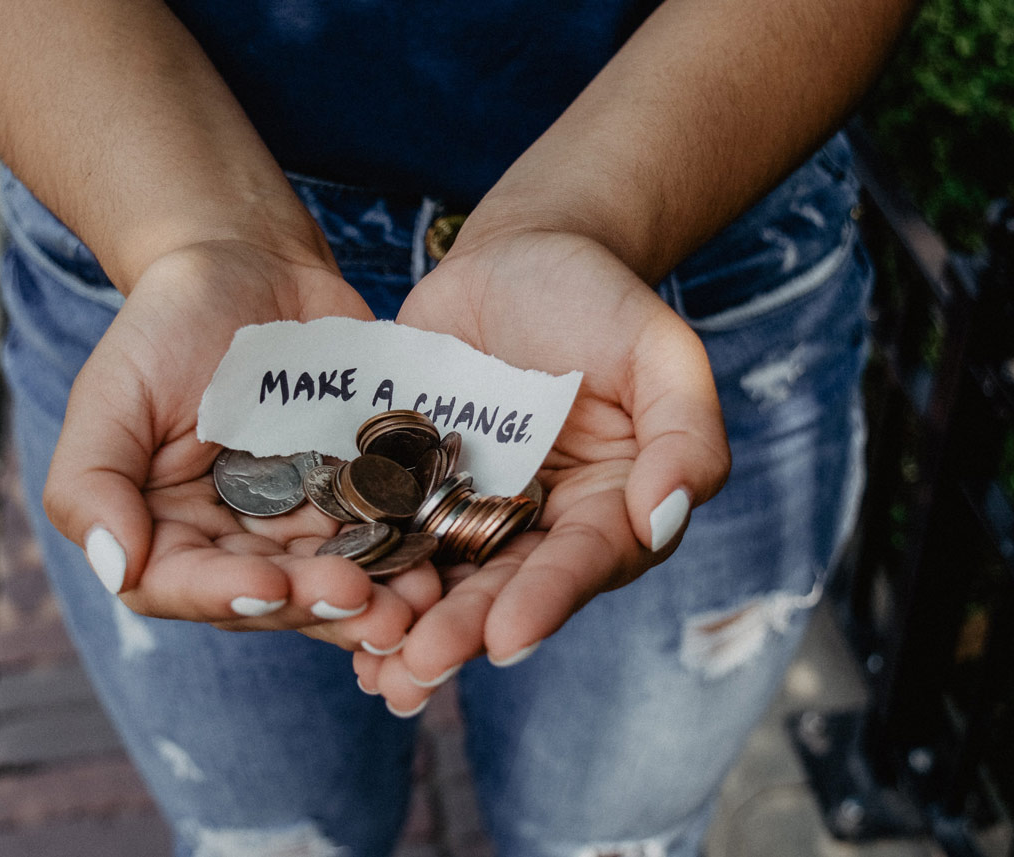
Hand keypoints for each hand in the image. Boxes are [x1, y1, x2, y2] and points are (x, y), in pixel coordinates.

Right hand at [42, 239, 441, 652]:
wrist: (251, 266)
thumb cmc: (167, 325)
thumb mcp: (112, 393)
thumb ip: (91, 482)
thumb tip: (116, 567)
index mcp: (166, 530)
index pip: (184, 585)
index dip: (226, 595)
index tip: (271, 585)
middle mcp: (235, 540)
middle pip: (273, 596)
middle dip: (318, 605)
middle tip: (367, 603)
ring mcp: (301, 521)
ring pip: (336, 579)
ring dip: (377, 599)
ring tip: (417, 602)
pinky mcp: (358, 494)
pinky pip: (385, 533)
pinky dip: (410, 552)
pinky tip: (440, 561)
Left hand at [355, 229, 730, 711]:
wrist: (518, 257)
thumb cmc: (599, 299)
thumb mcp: (660, 352)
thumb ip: (685, 433)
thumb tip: (665, 517)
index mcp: (608, 507)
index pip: (583, 562)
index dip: (547, 600)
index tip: (507, 637)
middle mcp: (540, 524)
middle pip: (504, 586)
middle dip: (463, 631)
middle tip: (419, 667)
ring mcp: (471, 507)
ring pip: (442, 577)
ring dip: (408, 625)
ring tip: (373, 670)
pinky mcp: (412, 484)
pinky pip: (387, 531)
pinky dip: (363, 569)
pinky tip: (328, 606)